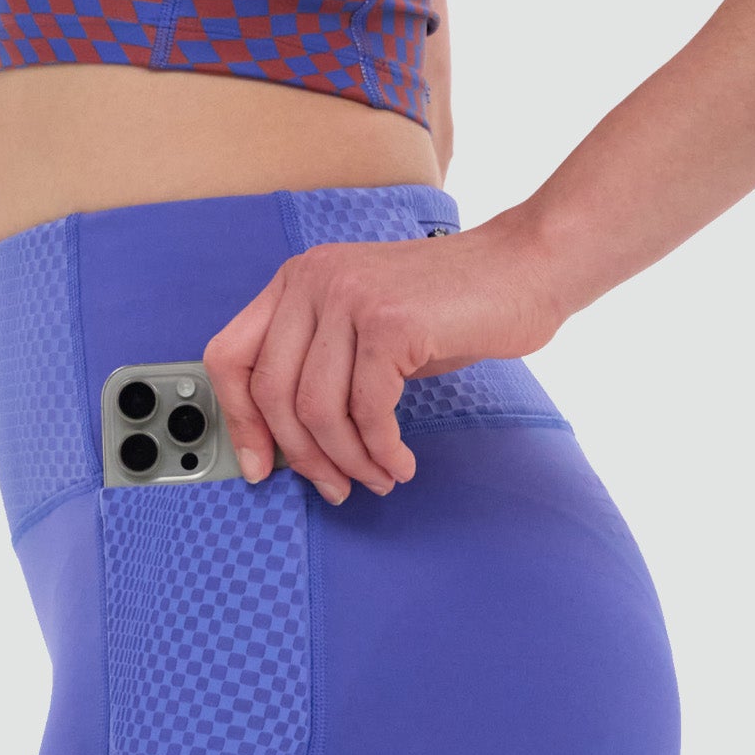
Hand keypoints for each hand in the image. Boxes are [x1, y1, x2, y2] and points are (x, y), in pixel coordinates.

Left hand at [201, 204, 564, 503]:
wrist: (525, 267)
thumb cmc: (451, 305)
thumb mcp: (365, 327)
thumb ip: (322, 365)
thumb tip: (289, 442)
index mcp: (297, 280)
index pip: (230, 356)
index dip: (238, 420)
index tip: (260, 466)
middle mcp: (313, 280)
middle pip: (273, 394)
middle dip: (303, 457)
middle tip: (333, 487)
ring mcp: (349, 296)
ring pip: (318, 410)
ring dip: (348, 460)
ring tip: (376, 478)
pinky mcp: (389, 323)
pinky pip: (368, 412)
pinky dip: (382, 450)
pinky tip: (400, 463)